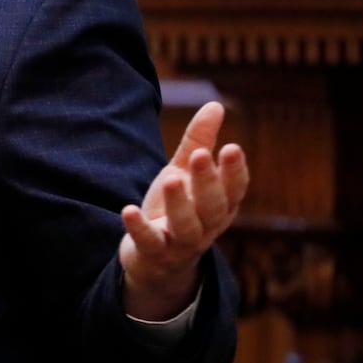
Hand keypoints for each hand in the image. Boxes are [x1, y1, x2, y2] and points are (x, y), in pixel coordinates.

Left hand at [119, 100, 249, 320]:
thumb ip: (198, 141)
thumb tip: (216, 105)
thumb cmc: (174, 207)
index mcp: (220, 206)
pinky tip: (127, 210)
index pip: (234, 190)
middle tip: (201, 155)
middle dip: (208, 182)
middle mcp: (207, 226)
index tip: (232, 148)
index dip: (235, 171)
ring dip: (180, 204)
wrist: (154, 258)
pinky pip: (149, 243)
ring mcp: (181, 243)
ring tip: (171, 178)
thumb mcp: (183, 173)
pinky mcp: (154, 254)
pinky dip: (139, 229)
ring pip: (187, 227)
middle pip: (213, 207)